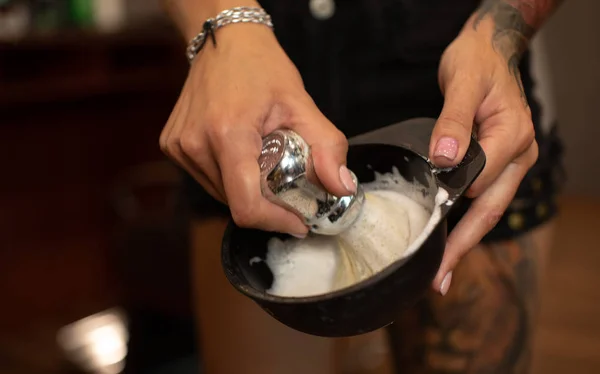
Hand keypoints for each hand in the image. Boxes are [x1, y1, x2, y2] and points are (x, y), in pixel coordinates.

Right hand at [160, 25, 353, 236]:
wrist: (225, 42)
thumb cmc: (261, 68)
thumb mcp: (301, 104)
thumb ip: (327, 147)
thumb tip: (341, 187)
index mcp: (227, 133)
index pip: (246, 206)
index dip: (276, 222)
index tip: (298, 221)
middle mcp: (195, 144)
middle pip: (236, 203)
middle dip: (268, 204)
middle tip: (288, 184)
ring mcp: (179, 147)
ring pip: (221, 196)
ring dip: (247, 190)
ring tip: (264, 162)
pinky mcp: (172, 147)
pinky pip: (208, 180)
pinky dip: (230, 178)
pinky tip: (242, 154)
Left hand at [428, 24, 538, 293]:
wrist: (489, 53)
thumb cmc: (477, 64)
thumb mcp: (463, 82)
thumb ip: (454, 120)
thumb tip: (445, 157)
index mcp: (512, 135)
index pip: (481, 180)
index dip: (452, 203)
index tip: (427, 230)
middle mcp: (519, 155)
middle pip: (489, 209)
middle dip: (462, 245)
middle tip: (438, 278)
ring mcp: (511, 163)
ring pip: (488, 210)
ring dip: (465, 242)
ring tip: (442, 273)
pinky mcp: (498, 165)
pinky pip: (484, 200)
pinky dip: (467, 224)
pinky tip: (451, 243)